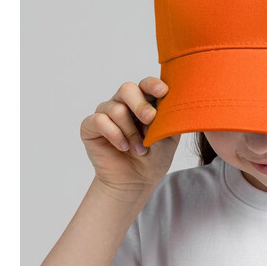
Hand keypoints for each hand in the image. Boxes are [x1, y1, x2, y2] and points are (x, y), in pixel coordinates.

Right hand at [80, 78, 179, 197]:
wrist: (136, 181)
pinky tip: (122, 147)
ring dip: (131, 131)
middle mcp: (123, 103)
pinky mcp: (91, 126)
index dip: (153, 85)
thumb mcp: (169, 136)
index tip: (163, 92)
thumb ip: (170, 117)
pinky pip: (99, 120)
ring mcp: (106, 113)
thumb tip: (175, 100)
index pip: (146, 84)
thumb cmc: (154, 156)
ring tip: (139, 149)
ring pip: (116, 108)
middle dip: (140, 104)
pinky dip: (114, 134)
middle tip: (150, 119)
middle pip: (127, 89)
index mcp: (144, 101)